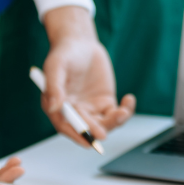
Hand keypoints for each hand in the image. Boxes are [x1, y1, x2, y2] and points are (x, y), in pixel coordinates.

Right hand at [42, 6, 135, 146]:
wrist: (80, 43)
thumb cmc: (65, 54)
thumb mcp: (56, 66)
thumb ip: (54, 86)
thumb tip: (54, 107)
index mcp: (58, 107)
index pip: (66, 126)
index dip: (76, 134)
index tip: (87, 141)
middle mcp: (74, 112)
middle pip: (86, 127)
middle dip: (96, 130)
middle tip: (103, 132)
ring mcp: (91, 109)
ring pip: (104, 124)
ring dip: (114, 122)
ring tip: (123, 111)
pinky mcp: (105, 103)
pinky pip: (117, 114)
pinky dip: (125, 111)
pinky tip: (129, 100)